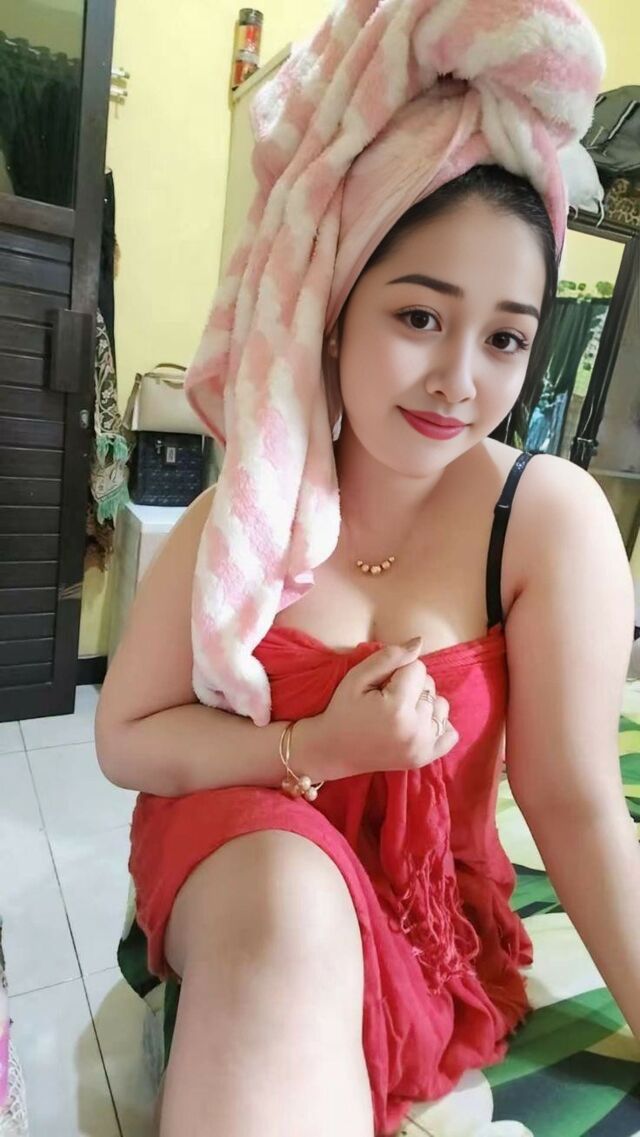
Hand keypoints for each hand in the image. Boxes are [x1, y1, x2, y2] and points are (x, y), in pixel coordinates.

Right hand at [303, 636, 458, 780]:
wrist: (334, 750)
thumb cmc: (343, 710)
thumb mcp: (357, 677)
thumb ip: (390, 656)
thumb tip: (419, 642)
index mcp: (397, 708)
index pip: (418, 667)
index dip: (397, 671)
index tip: (380, 685)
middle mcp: (415, 730)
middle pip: (430, 685)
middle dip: (411, 686)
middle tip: (386, 700)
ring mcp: (422, 748)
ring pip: (442, 706)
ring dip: (424, 704)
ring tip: (400, 712)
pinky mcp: (425, 759)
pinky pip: (450, 733)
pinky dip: (437, 725)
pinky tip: (416, 725)